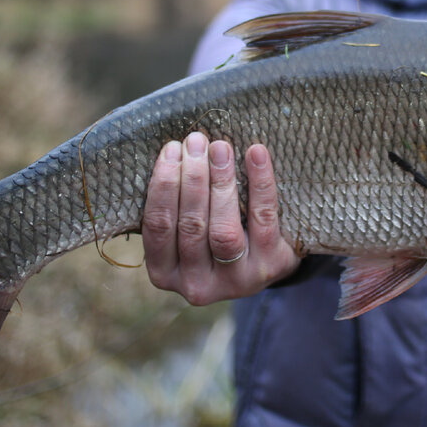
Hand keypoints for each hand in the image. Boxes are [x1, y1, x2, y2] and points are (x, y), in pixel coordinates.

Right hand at [142, 132, 300, 305]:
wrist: (263, 262)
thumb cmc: (212, 235)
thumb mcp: (184, 231)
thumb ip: (175, 203)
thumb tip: (176, 150)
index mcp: (165, 272)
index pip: (158, 227)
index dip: (163, 185)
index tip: (171, 149)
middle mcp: (196, 285)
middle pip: (191, 226)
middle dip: (192, 178)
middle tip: (196, 141)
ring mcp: (235, 280)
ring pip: (224, 229)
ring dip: (220, 182)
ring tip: (220, 148)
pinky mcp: (268, 266)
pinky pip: (263, 219)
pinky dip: (259, 183)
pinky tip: (255, 154)